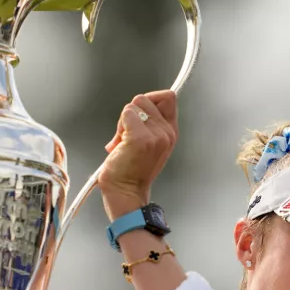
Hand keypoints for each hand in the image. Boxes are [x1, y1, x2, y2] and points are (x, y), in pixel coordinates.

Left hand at [99, 90, 177, 219]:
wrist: (125, 192)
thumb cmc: (131, 170)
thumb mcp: (149, 144)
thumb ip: (149, 123)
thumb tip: (136, 105)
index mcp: (171, 132)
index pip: (169, 97)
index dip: (151, 99)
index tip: (139, 116)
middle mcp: (167, 133)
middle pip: (145, 99)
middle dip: (131, 113)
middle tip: (126, 136)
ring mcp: (155, 135)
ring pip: (133, 105)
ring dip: (123, 122)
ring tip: (123, 142)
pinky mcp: (140, 138)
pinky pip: (126, 114)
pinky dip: (119, 128)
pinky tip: (119, 146)